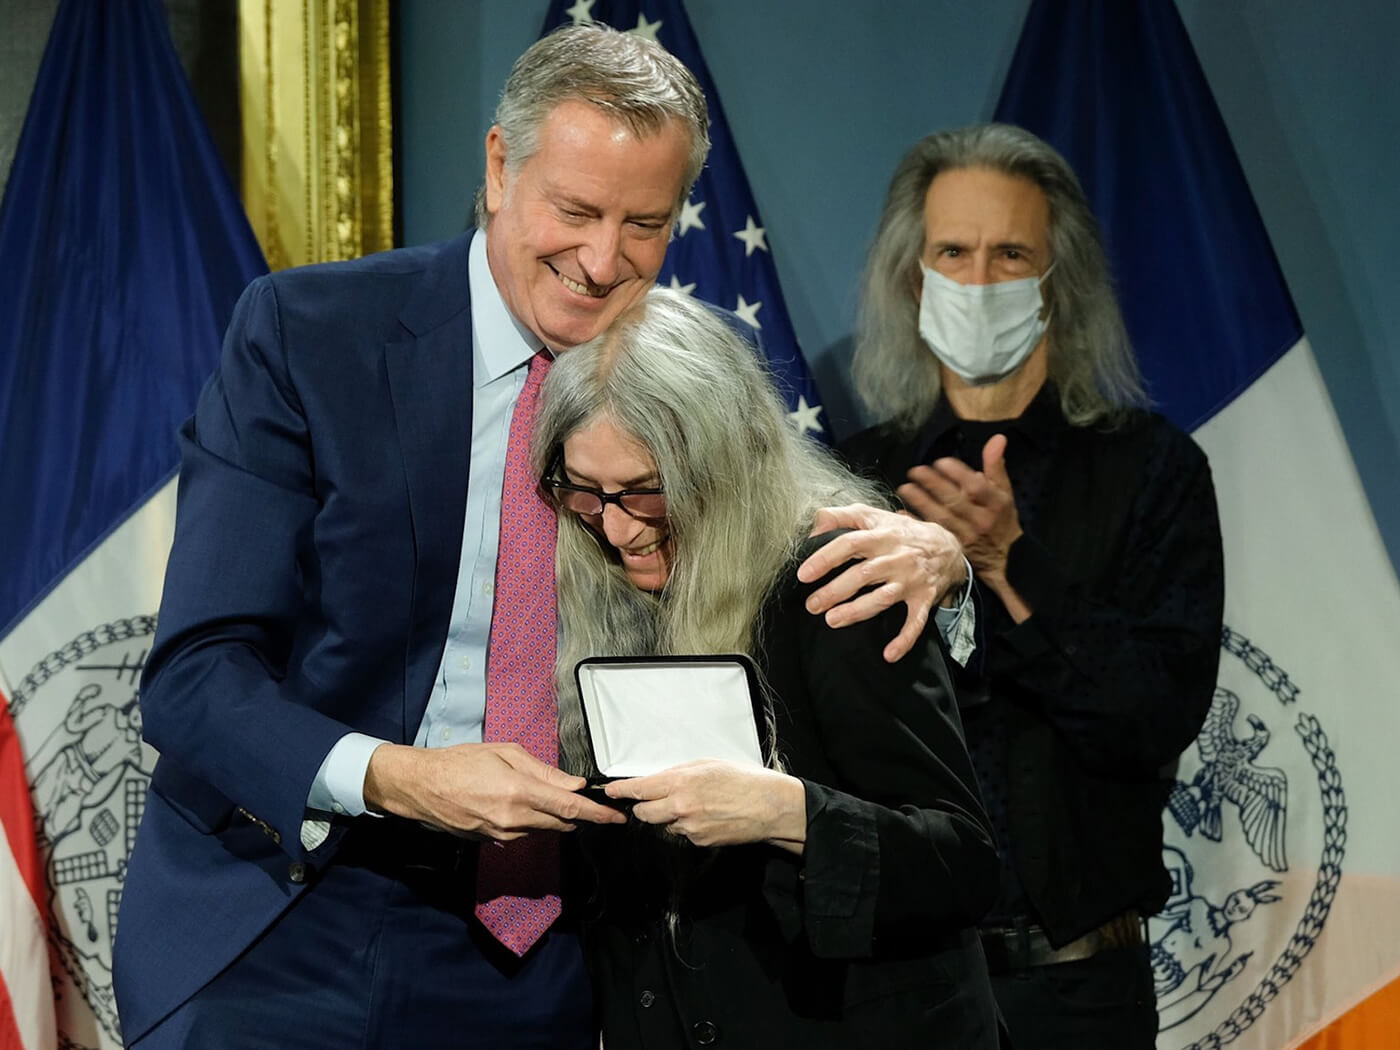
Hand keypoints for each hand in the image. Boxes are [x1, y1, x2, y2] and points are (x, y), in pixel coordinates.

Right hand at [363, 741, 625, 839]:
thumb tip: (574, 785)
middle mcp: (514, 820)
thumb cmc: (462, 761)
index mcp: (519, 793)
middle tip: (588, 801)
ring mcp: (502, 835)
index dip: (597, 814)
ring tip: (540, 793)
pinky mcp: (492, 841)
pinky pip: (524, 833)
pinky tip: (518, 803)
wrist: (422, 786)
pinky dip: (532, 820)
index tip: (618, 818)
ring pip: (543, 829)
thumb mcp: (505, 753)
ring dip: (552, 816)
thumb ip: (543, 772)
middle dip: (578, 815)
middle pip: (561, 823)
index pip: (569, 808)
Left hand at [605, 760, 805, 852]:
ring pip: (665, 824)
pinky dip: (689, 826)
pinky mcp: (700, 841)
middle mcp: (681, 806)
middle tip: (651, 800)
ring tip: (697, 805)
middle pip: (644, 813)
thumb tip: (659, 779)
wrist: (769, 806)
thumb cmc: (744, 781)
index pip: (639, 789)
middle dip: (643, 807)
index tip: (611, 791)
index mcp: (681, 782)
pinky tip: (708, 816)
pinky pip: (684, 834)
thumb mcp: (707, 764)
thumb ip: (679, 772)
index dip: (621, 791)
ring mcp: (689, 827)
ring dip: (670, 816)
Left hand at [798, 502, 966, 662]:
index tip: (804, 574)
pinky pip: (916, 622)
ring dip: (857, 611)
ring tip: (832, 620)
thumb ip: (840, 516)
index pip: (850, 544)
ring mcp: (911, 579)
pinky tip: (889, 655)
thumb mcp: (872, 515)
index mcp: (881, 535)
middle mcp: (896, 557)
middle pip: (863, 574)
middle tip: (812, 604)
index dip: (826, 558)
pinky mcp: (924, 598)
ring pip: (883, 598)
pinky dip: (904, 639)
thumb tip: (812, 527)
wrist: (947, 546)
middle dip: (834, 591)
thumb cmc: (899, 532)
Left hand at [897, 434, 1030, 621]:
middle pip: (955, 501)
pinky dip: (917, 524)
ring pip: (942, 518)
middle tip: (915, 471)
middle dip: (933, 484)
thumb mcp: (1003, 492)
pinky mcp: (954, 550)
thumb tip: (997, 438)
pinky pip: (933, 535)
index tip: (940, 462)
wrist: (1005, 559)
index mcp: (995, 503)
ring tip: (904, 488)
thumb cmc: (1001, 520)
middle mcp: (981, 520)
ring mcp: (967, 537)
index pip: (976, 486)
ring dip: (921, 502)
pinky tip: (902, 514)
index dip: (958, 473)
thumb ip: (996, 466)